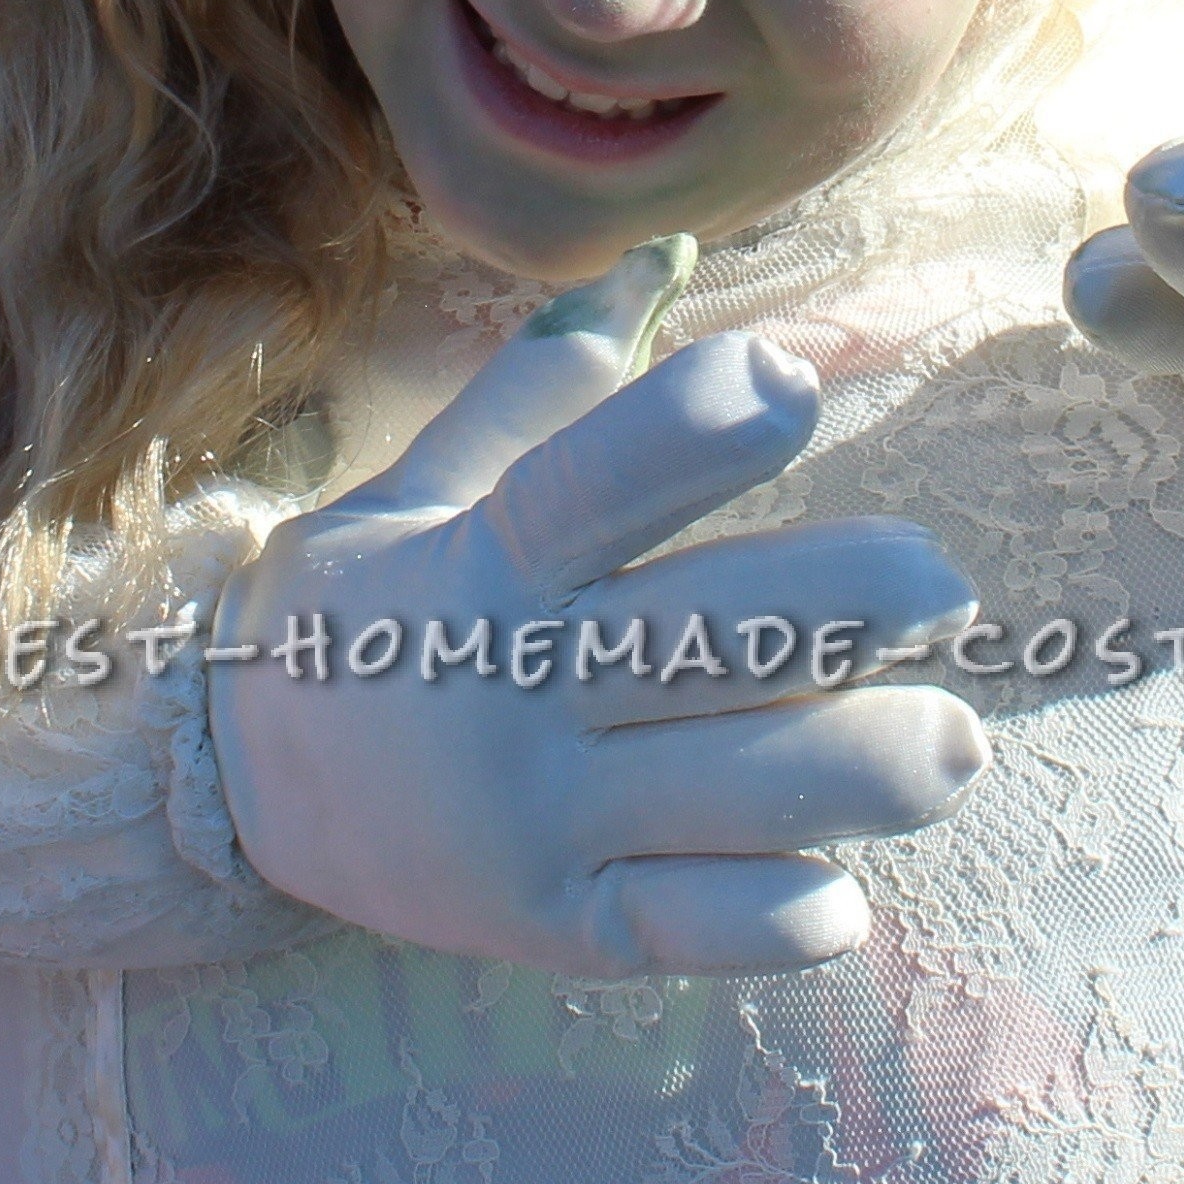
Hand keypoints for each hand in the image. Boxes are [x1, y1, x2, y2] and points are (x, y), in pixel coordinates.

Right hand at [208, 238, 987, 973]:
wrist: (233, 787)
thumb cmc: (360, 607)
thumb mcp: (424, 478)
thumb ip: (552, 378)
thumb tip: (675, 251)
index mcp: (479, 561)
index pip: (592, 485)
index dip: (696, 432)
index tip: (794, 384)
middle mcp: (511, 693)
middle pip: (707, 638)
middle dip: (849, 604)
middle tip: (944, 587)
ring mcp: (535, 826)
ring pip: (735, 794)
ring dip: (866, 766)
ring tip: (950, 740)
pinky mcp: (557, 929)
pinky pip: (695, 932)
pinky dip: (784, 914)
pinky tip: (841, 887)